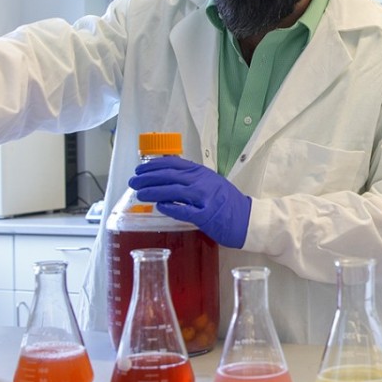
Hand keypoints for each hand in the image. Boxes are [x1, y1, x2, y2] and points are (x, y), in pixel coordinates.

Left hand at [128, 156, 251, 247]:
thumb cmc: (228, 203)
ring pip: (173, 191)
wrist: (248, 218)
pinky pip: (184, 210)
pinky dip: (170, 207)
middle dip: (148, 178)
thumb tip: (168, 177)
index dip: (154, 165)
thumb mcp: (211, 183)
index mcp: (202, 173)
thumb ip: (192, 179)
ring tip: (140, 194)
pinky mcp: (206, 215)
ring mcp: (204, 198)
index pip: (174, 163)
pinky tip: (159, 207)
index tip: (140, 169)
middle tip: (133, 181)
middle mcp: (202, 182)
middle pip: (169, 176)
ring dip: (154, 192)